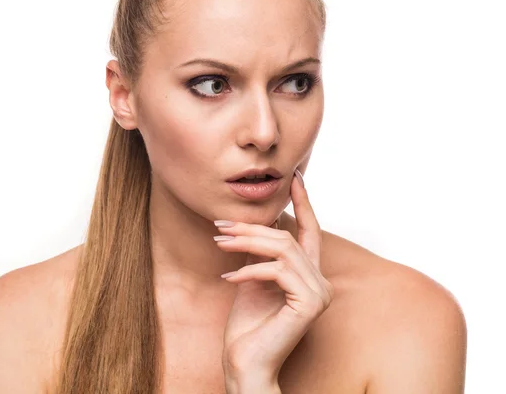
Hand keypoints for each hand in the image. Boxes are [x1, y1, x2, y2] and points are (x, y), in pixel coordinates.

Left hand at [214, 169, 334, 382]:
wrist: (244, 364)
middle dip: (251, 227)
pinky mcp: (310, 303)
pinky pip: (276, 270)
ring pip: (281, 248)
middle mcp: (321, 282)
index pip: (310, 231)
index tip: (294, 176)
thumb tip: (255, 223)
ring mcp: (319, 293)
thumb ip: (259, 253)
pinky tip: (228, 279)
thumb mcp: (251, 278)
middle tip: (221, 223)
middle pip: (286, 237)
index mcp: (309, 275)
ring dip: (246, 243)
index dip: (304, 202)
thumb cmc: (247, 325)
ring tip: (219, 242)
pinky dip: (248, 271)